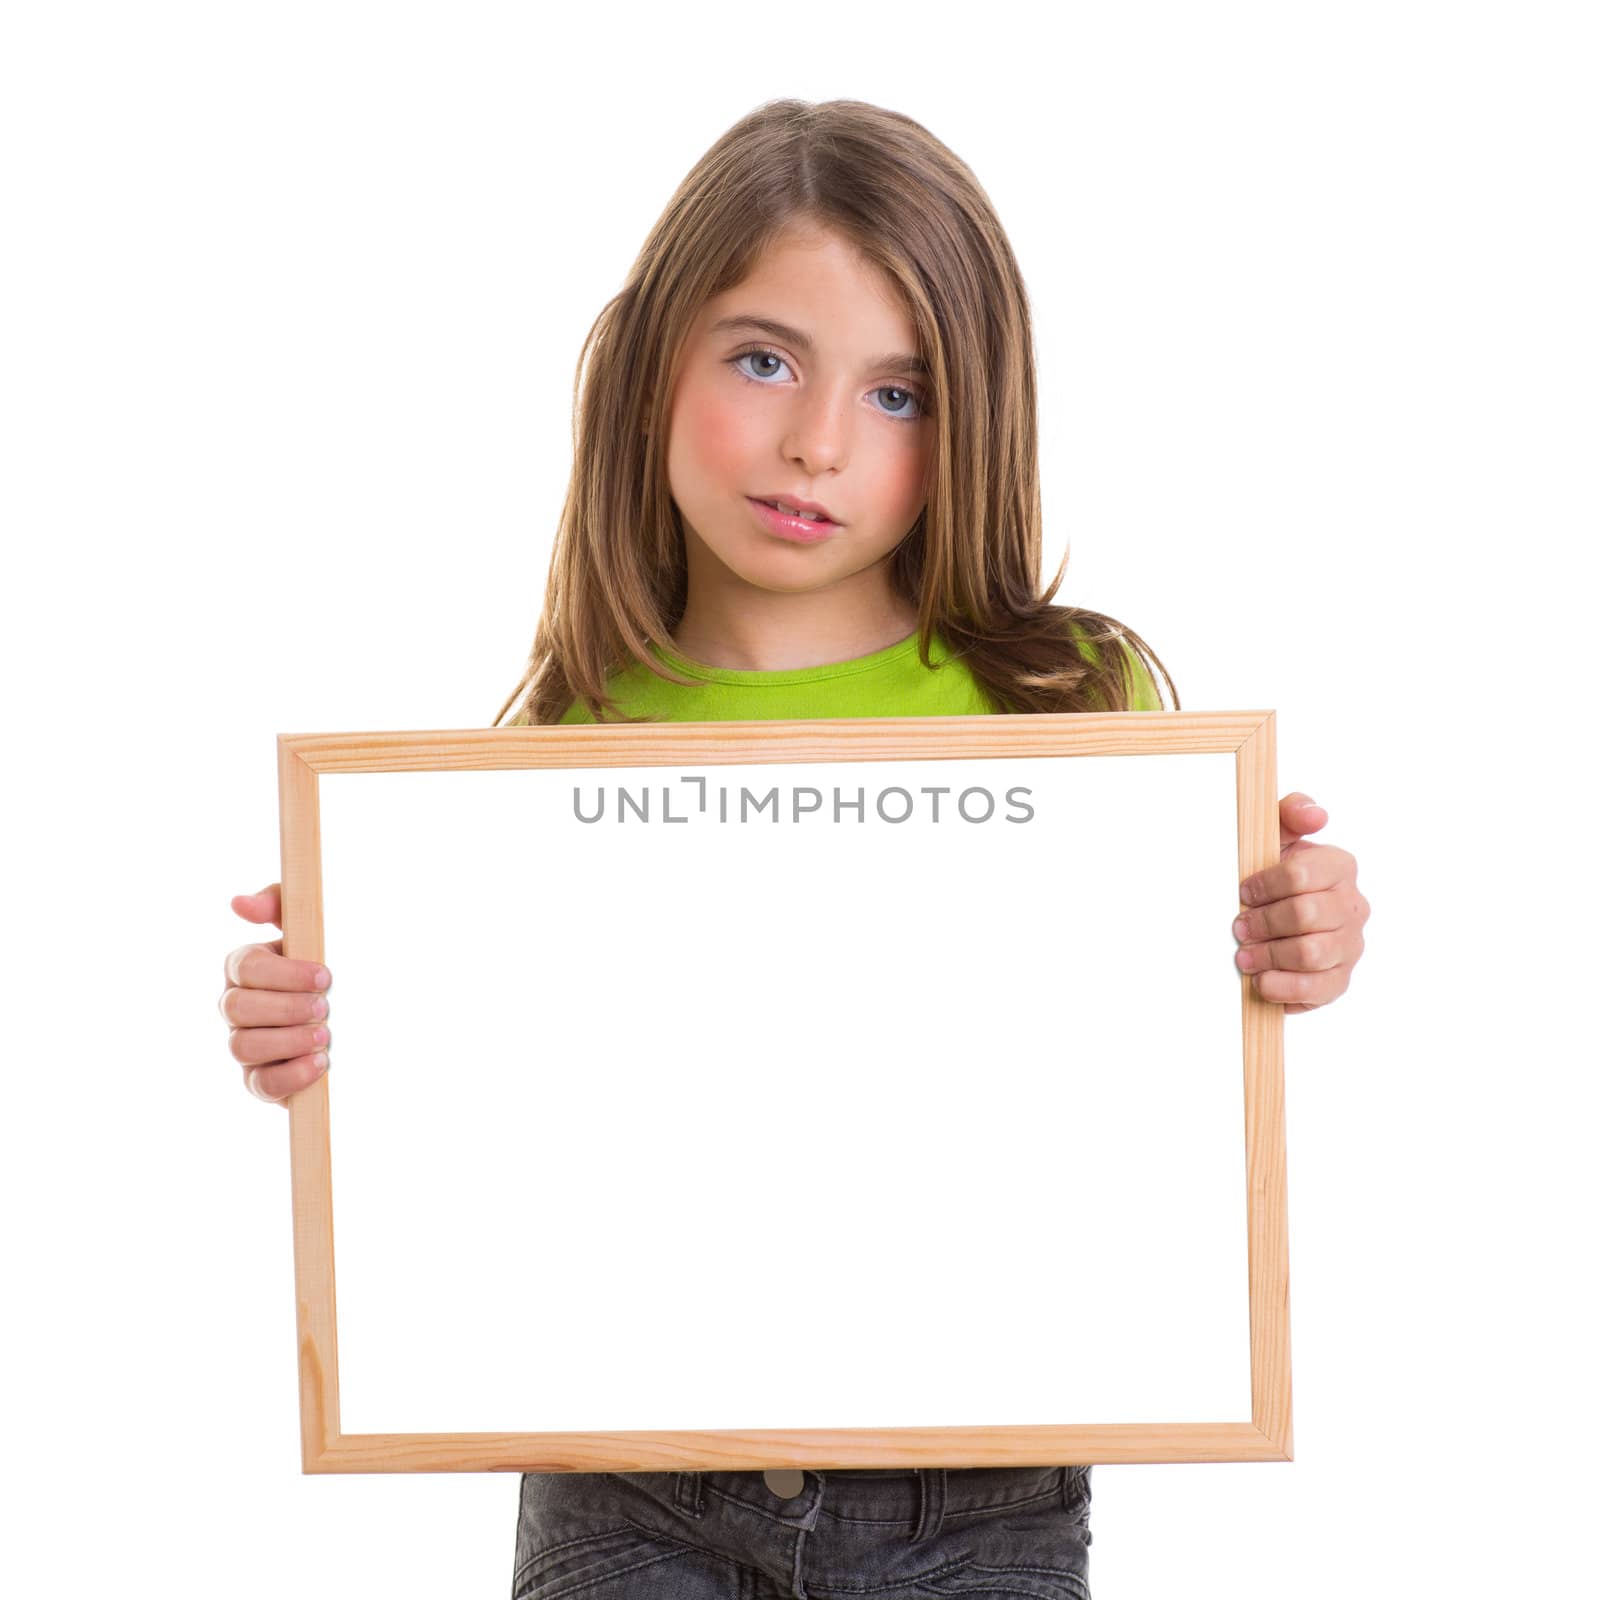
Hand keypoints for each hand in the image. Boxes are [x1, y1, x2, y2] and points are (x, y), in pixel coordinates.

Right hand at [219, 882, 332, 1103]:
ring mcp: (246, 1044)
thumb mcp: (316, 926)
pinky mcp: (262, 1080)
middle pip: (236, 1007)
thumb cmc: (335, 963)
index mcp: (248, 967)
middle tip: (326, 1007)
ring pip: (242, 1046)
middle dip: (285, 1007)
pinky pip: (260, 1085)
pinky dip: (290, 1076)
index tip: (327, 976)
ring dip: (287, 1041)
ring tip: (326, 1035)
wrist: (367, 1010)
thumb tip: (240, 903)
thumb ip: (280, 905)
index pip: (244, 966)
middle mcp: (237, 1006)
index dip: (284, 973)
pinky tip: (321, 1062)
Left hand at [1232, 794, 1367, 1014]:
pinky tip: (1261, 980)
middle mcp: (1352, 906)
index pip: (1302, 874)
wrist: (1275, 922)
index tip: (1243, 892)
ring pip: (1311, 953)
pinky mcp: (1339, 980)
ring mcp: (1350, 945)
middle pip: (1305, 914)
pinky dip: (1282, 987)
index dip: (1265, 885)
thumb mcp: (1275, 837)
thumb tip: (1315, 814)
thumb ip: (1289, 814)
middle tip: (1239, 926)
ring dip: (1269, 955)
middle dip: (1263, 922)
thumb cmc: (1272, 875)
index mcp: (1339, 867)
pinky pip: (1316, 989)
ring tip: (1244, 955)